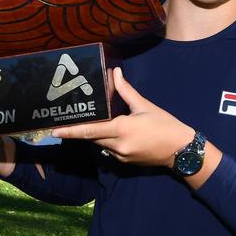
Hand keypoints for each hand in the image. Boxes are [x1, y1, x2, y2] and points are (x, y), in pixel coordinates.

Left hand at [51, 67, 194, 166]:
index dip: (71, 131)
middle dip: (79, 131)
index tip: (55, 130)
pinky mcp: (125, 162)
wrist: (181, 150)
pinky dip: (106, 140)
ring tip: (85, 123)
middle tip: (65, 122)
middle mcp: (117, 146)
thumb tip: (115, 73)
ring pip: (99, 144)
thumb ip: (126, 91)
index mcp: (121, 130)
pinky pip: (109, 150)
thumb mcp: (145, 106)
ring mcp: (120, 156)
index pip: (90, 131)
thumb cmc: (165, 125)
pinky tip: (110, 132)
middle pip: (92, 138)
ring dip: (94, 135)